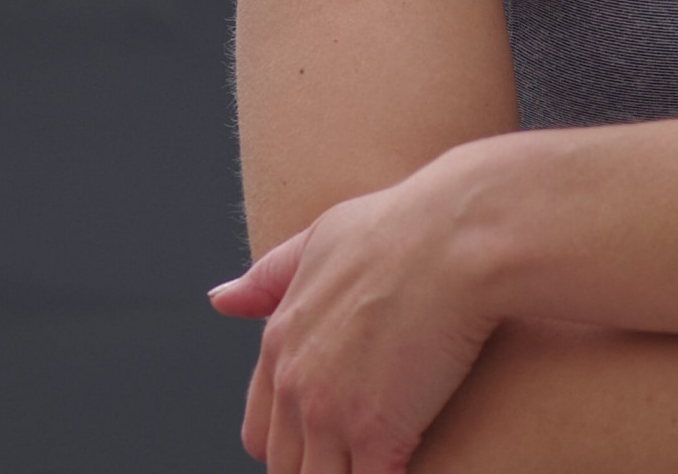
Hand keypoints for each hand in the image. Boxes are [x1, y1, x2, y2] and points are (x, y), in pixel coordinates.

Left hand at [210, 162, 501, 471]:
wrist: (457, 236)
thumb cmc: (402, 227)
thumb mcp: (321, 238)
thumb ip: (270, 276)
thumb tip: (221, 299)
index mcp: (279, 342)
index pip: (260, 430)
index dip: (292, 443)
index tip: (324, 441)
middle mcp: (294, 384)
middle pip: (286, 466)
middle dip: (319, 467)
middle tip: (357, 456)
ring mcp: (332, 415)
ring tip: (375, 461)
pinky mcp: (378, 435)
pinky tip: (408, 465)